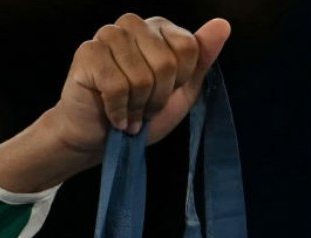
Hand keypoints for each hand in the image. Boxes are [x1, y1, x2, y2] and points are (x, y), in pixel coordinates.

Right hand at [52, 14, 230, 151]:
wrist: (99, 139)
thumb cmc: (139, 114)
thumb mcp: (181, 92)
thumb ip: (201, 59)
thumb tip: (222, 25)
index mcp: (159, 28)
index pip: (188, 48)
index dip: (179, 82)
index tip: (164, 94)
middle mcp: (133, 24)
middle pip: (166, 63)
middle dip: (157, 98)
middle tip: (144, 109)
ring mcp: (108, 34)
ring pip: (141, 77)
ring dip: (137, 107)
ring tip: (128, 112)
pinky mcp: (87, 53)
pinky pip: (116, 86)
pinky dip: (118, 111)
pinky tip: (113, 116)